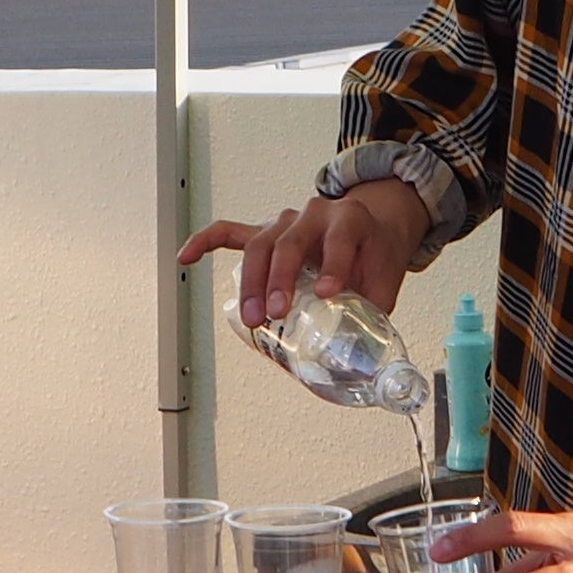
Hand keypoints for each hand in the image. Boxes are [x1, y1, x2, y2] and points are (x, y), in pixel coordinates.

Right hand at [180, 175, 433, 329]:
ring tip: (252, 317)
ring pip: (259, 243)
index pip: (338, 239)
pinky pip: (230, 232)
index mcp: (351, 220)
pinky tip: (186, 257)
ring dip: (252, 281)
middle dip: (278, 279)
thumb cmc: (376, 254)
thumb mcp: (386, 280)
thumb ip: (371, 312)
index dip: (333, 265)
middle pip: (288, 242)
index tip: (326, 293)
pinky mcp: (266, 231)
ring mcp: (286, 221)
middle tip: (275, 313)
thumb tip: (356, 357)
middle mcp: (315, 215)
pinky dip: (205, 243)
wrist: (374, 227)